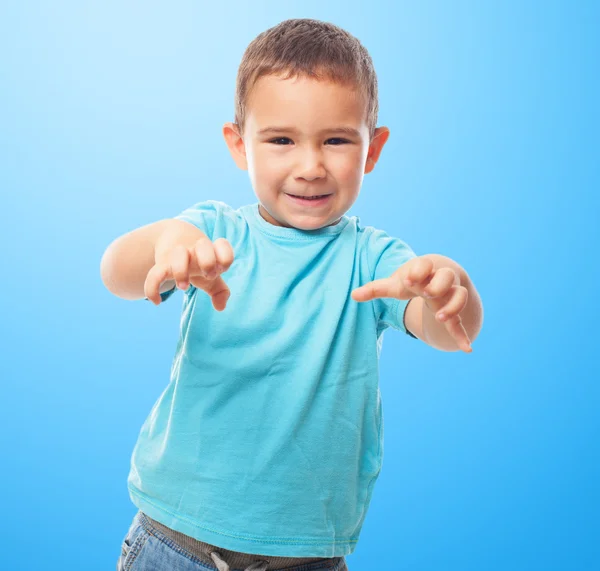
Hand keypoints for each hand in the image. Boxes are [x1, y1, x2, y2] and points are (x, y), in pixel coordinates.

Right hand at [144, 236, 233, 309]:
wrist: (173, 237)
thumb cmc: (198, 261)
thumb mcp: (211, 274)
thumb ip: (220, 291)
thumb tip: (220, 308)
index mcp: (211, 252)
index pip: (223, 246)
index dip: (225, 258)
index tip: (221, 269)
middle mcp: (195, 250)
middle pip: (204, 245)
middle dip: (208, 261)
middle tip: (208, 275)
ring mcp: (178, 254)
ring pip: (178, 253)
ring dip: (181, 270)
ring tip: (184, 287)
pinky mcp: (161, 263)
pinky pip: (154, 273)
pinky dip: (152, 288)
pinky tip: (157, 302)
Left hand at [351, 256, 471, 352]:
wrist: (437, 277)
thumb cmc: (413, 280)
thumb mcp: (395, 284)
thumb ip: (375, 289)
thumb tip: (353, 295)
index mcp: (424, 270)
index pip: (424, 265)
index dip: (417, 272)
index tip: (408, 280)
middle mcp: (441, 280)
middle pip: (446, 277)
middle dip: (437, 285)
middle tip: (425, 293)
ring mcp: (449, 295)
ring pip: (459, 296)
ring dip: (452, 306)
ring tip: (440, 317)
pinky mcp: (453, 312)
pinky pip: (460, 322)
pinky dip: (462, 335)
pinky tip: (466, 349)